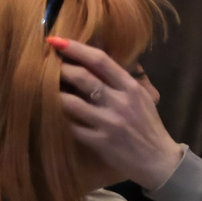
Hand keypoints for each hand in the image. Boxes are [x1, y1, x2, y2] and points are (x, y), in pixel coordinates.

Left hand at [51, 34, 184, 187]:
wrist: (159, 161)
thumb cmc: (146, 125)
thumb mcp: (140, 97)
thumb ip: (118, 79)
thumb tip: (89, 55)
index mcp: (130, 88)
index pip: (100, 60)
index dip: (75, 48)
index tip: (54, 39)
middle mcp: (120, 103)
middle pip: (81, 77)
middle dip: (59, 68)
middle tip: (44, 65)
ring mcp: (109, 123)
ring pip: (70, 102)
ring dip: (53, 93)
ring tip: (42, 87)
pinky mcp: (100, 142)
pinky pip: (71, 125)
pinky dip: (58, 117)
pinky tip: (50, 112)